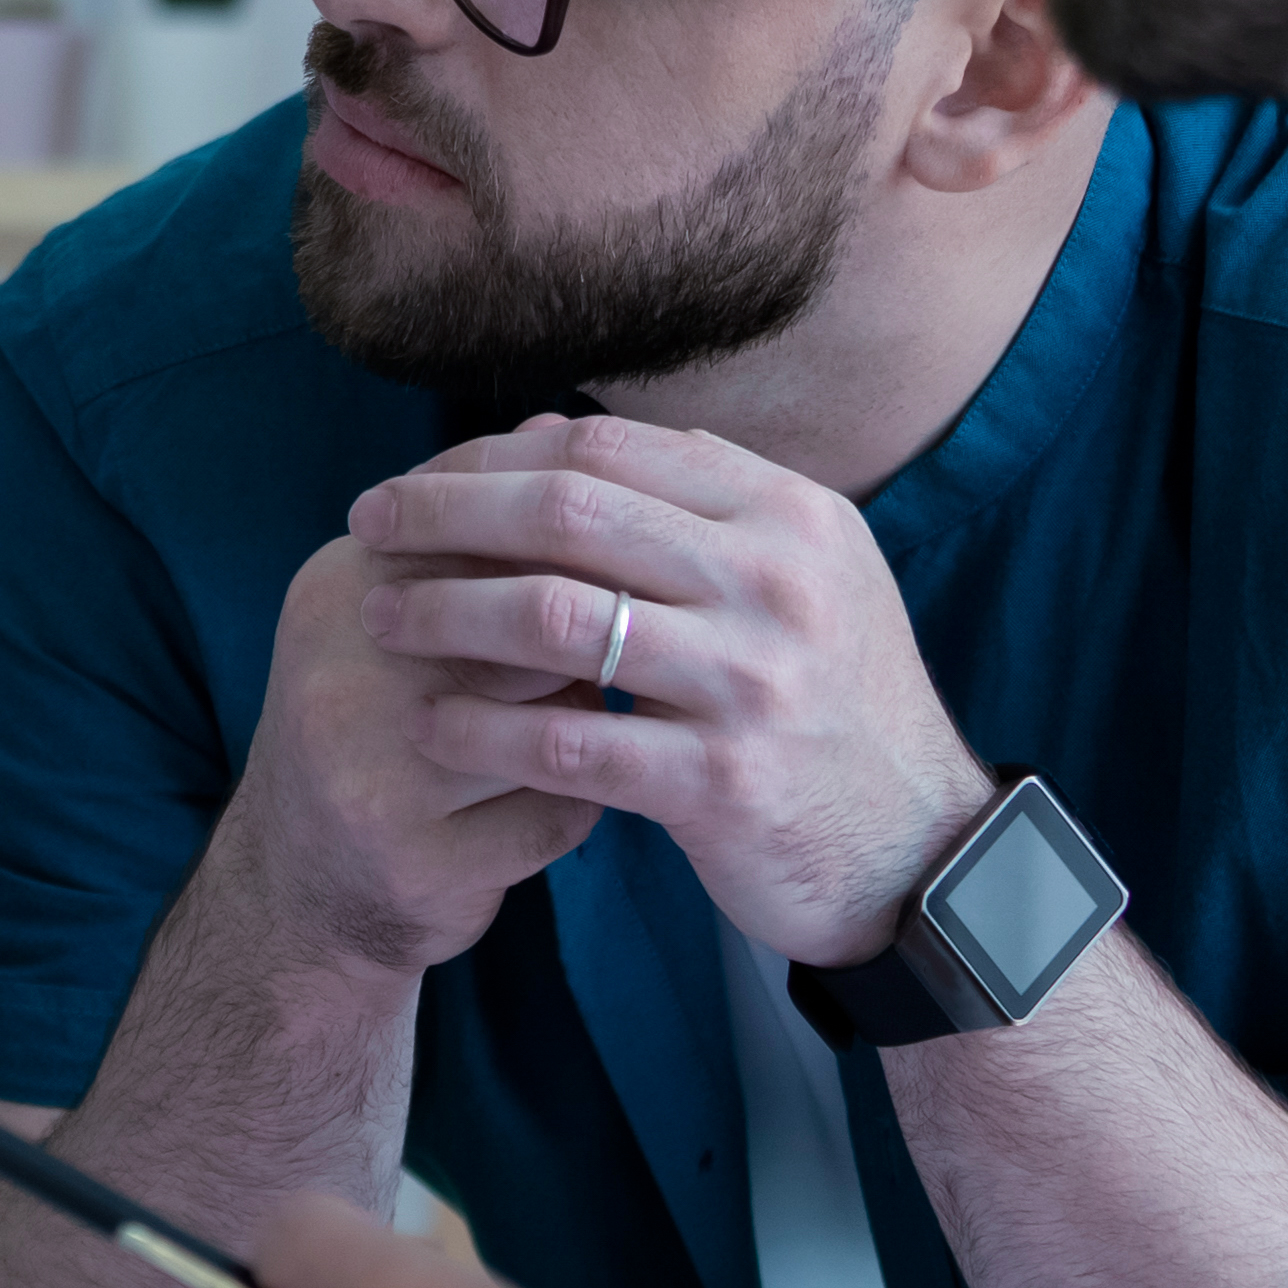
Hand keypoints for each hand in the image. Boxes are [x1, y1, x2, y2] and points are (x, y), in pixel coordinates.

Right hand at [207, 527, 597, 985]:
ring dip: (589, 728)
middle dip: (582, 652)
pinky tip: (550, 803)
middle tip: (585, 669)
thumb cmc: (370, 722)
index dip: (565, 564)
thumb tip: (608, 518)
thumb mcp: (385, 622)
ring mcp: (374, 781)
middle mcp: (341, 682)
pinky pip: (559, 815)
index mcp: (338, 594)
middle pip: (533, 634)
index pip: (491, 541)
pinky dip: (577, 808)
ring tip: (571, 733)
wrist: (298, 875)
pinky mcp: (421, 865)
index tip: (594, 585)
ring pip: (556, 726)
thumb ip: (470, 564)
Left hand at [350, 417, 1000, 967]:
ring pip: (553, 616)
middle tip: (367, 524)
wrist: (920, 853)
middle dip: (445, 511)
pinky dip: (484, 729)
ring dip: (444, 612)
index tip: (418, 479)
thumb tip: (551, 435)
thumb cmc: (829, 701)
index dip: (490, 456)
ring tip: (379, 619)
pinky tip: (432, 724)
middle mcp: (778, 583)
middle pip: (565, 511)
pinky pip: (569, 741)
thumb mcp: (801, 576)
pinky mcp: (724, 783)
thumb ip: (695, 505)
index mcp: (789, 514)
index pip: (604, 451)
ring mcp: (754, 683)